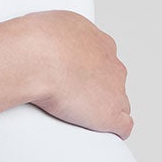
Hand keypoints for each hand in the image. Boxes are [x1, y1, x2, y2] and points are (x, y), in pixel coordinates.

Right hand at [27, 10, 131, 137]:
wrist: (38, 58)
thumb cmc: (37, 41)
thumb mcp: (50, 27)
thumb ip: (57, 37)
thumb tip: (47, 45)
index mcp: (99, 43)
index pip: (104, 61)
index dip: (90, 73)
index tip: (75, 79)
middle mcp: (112, 65)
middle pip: (113, 82)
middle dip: (98, 91)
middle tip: (73, 98)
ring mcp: (115, 90)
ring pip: (120, 104)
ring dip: (104, 111)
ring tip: (80, 117)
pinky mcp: (110, 114)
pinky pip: (124, 126)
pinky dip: (115, 132)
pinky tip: (103, 134)